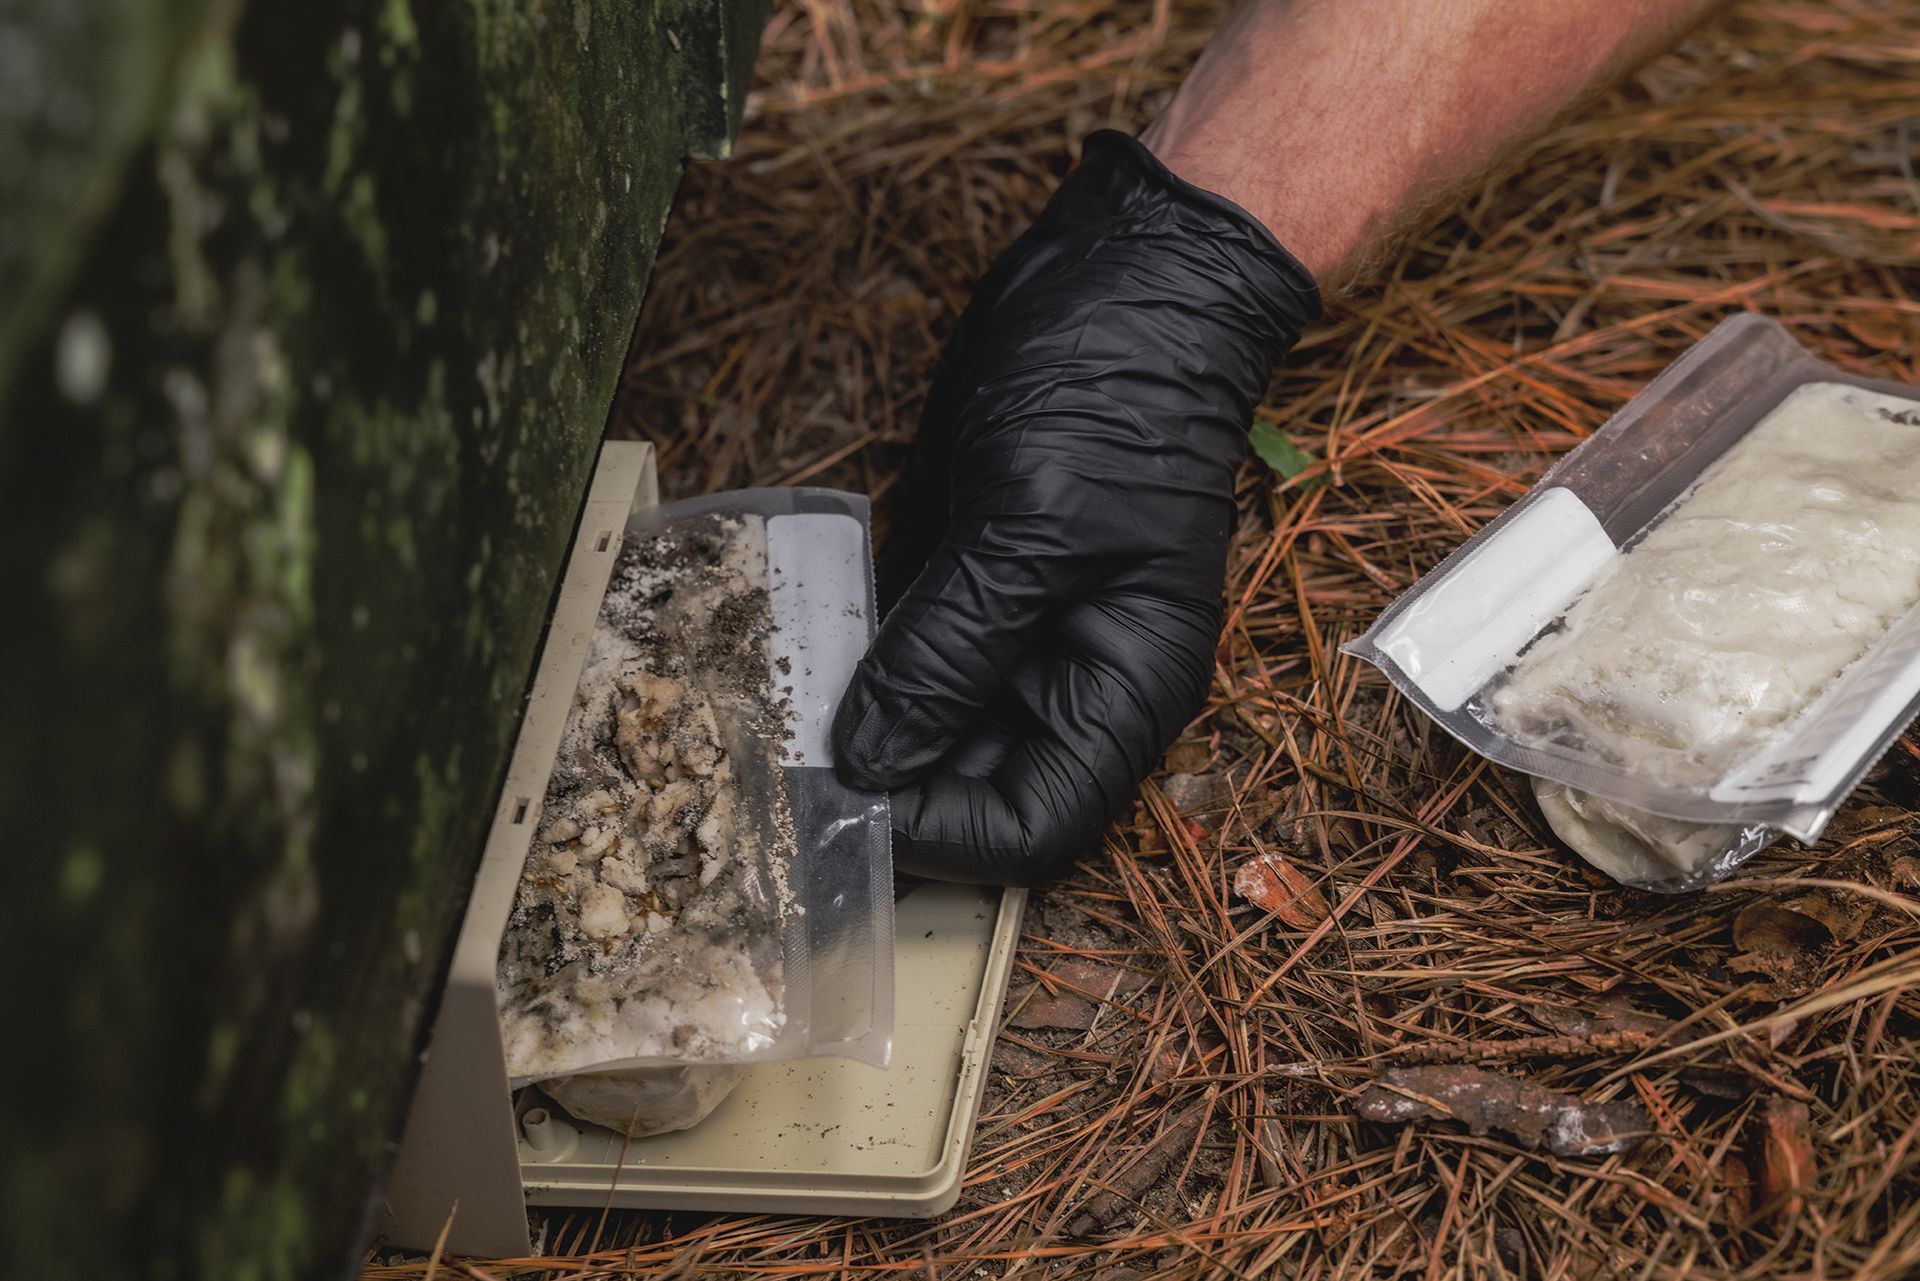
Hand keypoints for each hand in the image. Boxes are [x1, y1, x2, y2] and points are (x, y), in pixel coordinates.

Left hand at [831, 131, 1319, 883]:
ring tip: (773, 712)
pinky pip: (901, 653)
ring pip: (924, 728)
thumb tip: (870, 763)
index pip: (1036, 826)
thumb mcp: (1032, 524)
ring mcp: (1017, 634)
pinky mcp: (968, 583)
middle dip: (885, 786)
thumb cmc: (1117, 392)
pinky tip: (790, 648)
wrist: (1126, 278)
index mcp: (1125, 689)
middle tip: (782, 764)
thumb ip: (950, 648)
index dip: (940, 832)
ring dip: (856, 726)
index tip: (846, 800)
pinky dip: (849, 658)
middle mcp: (1072, 681)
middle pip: (971, 789)